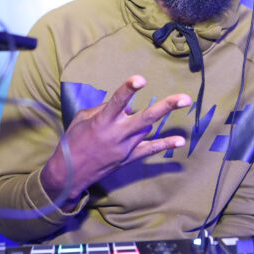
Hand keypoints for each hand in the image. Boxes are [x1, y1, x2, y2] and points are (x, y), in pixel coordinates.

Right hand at [41, 75, 190, 204]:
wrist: (69, 174)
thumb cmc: (72, 142)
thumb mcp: (81, 119)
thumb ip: (102, 108)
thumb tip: (123, 106)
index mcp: (102, 122)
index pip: (117, 102)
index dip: (128, 89)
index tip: (140, 79)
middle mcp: (116, 134)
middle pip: (145, 118)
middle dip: (166, 107)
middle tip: (185, 98)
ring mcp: (124, 148)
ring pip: (146, 129)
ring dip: (158, 116)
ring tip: (182, 101)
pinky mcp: (128, 158)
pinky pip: (149, 150)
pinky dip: (164, 145)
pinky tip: (180, 140)